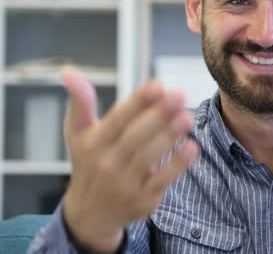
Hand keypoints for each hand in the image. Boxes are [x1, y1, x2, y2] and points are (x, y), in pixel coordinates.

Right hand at [61, 67, 199, 251]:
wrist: (91, 213)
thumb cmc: (89, 162)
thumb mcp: (78, 133)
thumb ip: (80, 101)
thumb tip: (68, 71)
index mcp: (92, 143)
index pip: (116, 119)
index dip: (137, 102)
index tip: (156, 85)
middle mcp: (107, 164)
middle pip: (135, 136)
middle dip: (158, 114)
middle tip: (179, 95)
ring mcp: (125, 183)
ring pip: (149, 156)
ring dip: (169, 136)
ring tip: (187, 116)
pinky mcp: (143, 199)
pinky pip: (162, 179)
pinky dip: (177, 164)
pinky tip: (192, 147)